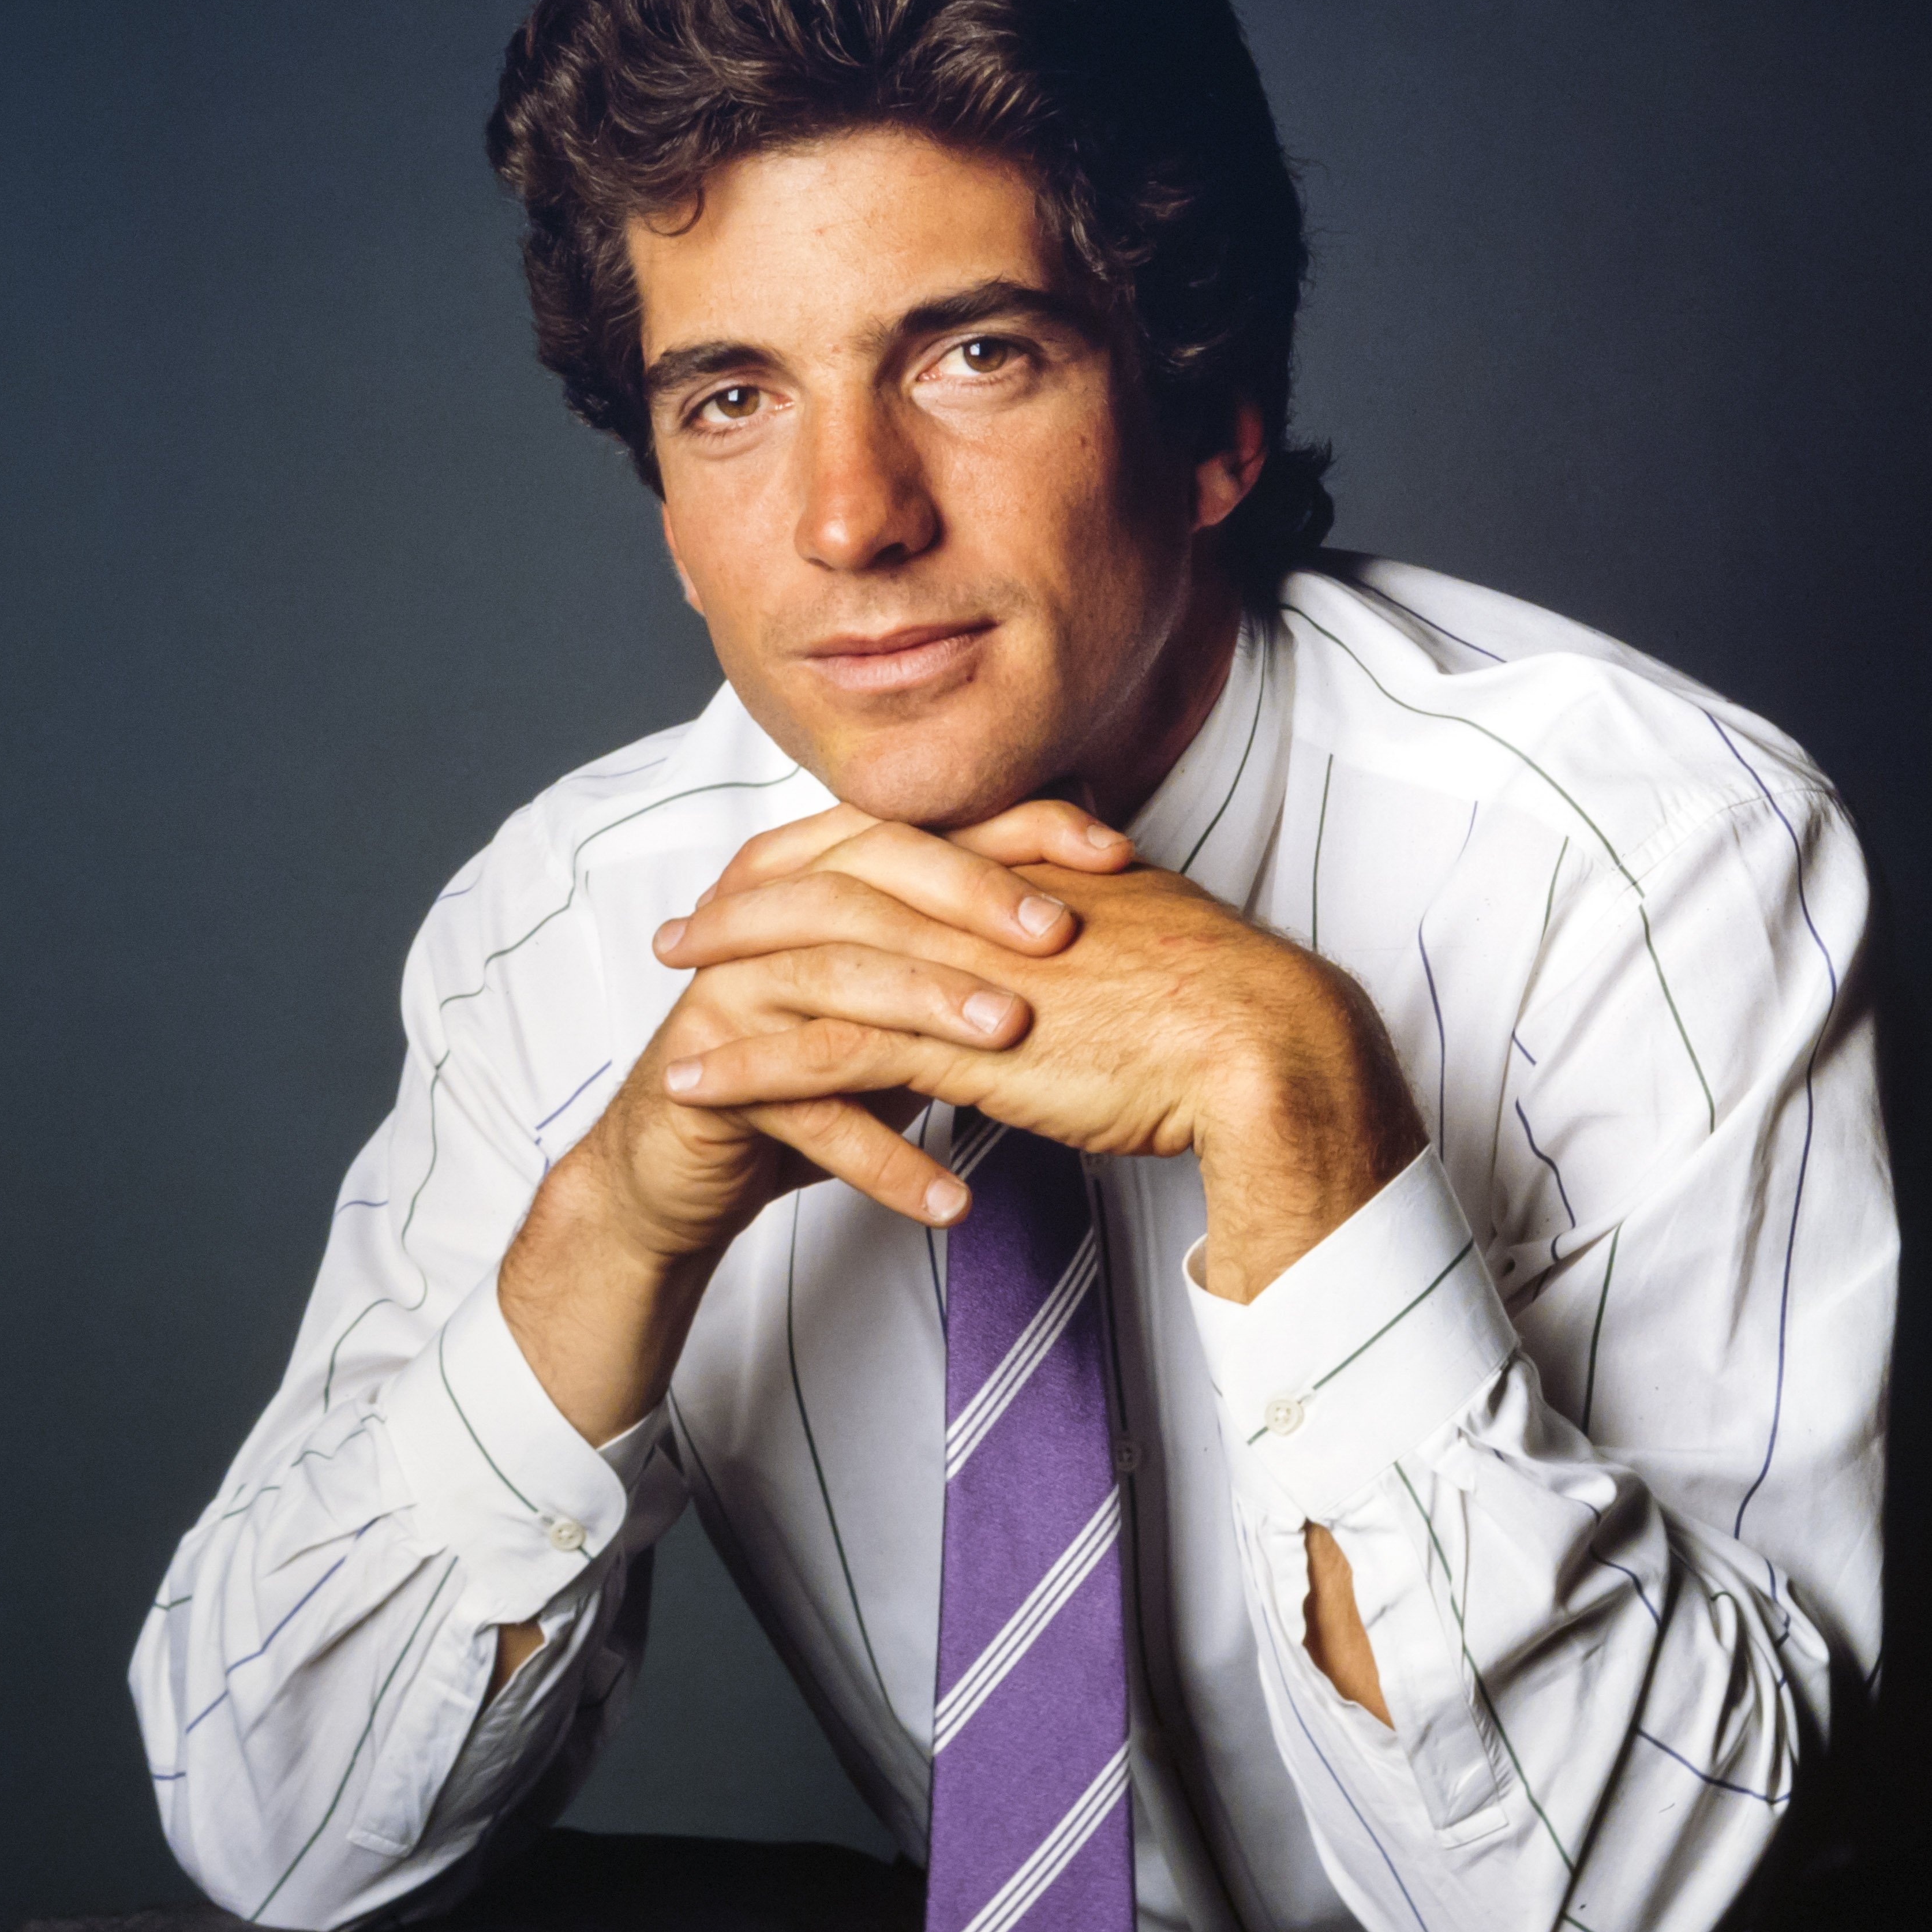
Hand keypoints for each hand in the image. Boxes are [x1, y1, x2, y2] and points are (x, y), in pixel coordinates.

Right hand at [498, 799, 1128, 1442]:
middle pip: (866, 881)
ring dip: (926, 1010)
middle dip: (967, 902)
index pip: (919, 826)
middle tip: (1059, 936)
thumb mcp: (899, 992)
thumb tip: (1090, 891)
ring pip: (833, 979)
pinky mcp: (710, 1076)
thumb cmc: (810, 1060)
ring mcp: (731, 991)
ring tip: (1010, 1043)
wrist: (685, 1160)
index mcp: (815, 875)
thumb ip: (966, 941)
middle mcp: (765, 916)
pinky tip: (949, 1200)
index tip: (1109, 855)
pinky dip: (882, 1159)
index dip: (1013, 831)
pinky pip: (805, 1113)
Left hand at [657, 855, 1426, 1299]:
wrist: (1265, 1044)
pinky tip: (698, 1082)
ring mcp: (961, 970)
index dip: (824, 859)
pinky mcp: (957, 1045)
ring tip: (667, 988)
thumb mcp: (1149, 930)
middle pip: (832, 884)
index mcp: (1020, 870)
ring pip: (810, 961)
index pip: (896, 849)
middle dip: (747, 901)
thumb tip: (1082, 910)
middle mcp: (977, 904)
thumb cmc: (1225, 1001)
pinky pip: (826, 1054)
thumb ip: (1096, 914)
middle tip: (685, 920)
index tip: (772, 874)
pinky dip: (753, 1066)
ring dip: (728, 974)